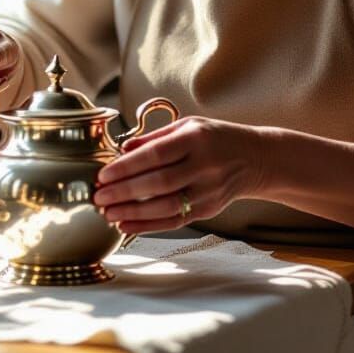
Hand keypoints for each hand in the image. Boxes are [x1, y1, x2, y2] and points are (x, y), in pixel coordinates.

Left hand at [93, 117, 263, 234]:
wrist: (255, 158)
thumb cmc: (215, 138)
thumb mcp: (188, 126)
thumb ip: (154, 138)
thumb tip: (123, 149)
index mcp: (195, 139)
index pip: (155, 155)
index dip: (126, 167)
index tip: (103, 175)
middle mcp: (203, 166)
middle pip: (158, 183)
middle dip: (124, 192)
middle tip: (99, 197)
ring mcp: (207, 190)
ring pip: (165, 207)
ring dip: (132, 212)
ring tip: (108, 213)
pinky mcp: (208, 209)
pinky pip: (175, 220)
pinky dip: (148, 226)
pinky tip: (126, 224)